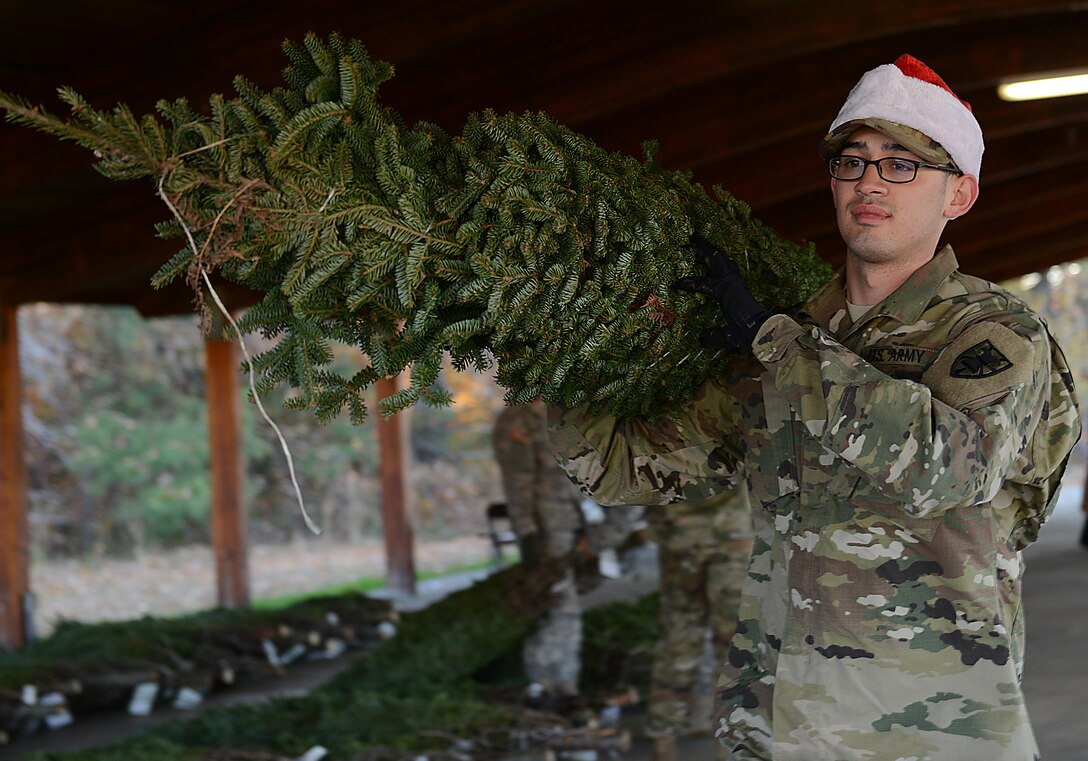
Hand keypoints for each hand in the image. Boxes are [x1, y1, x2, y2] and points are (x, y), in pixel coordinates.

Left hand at [675, 235, 772, 350]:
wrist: (759, 333)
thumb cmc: (747, 335)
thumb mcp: (726, 335)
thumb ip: (713, 336)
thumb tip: (702, 340)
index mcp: (734, 290)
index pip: (723, 272)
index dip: (710, 266)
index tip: (700, 260)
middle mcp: (733, 283)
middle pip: (719, 259)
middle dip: (706, 249)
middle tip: (694, 241)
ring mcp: (731, 283)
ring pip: (716, 259)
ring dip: (703, 249)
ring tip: (692, 240)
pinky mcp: (726, 288)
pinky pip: (705, 282)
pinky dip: (692, 281)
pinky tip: (680, 282)